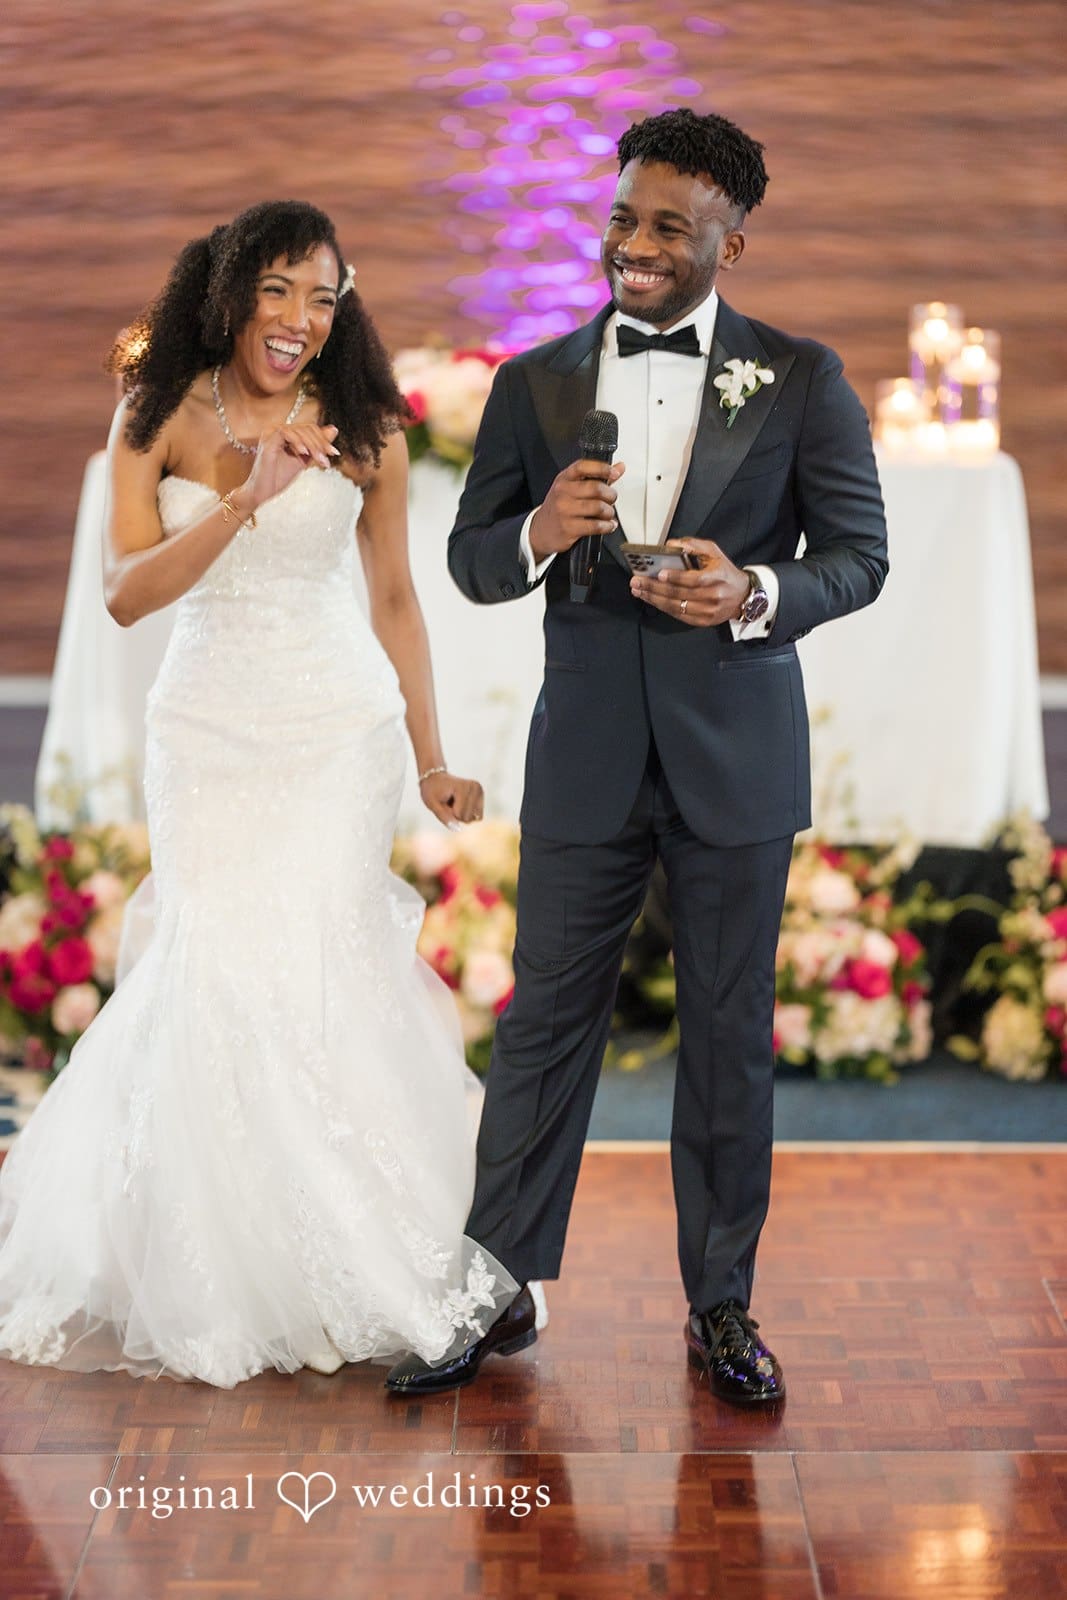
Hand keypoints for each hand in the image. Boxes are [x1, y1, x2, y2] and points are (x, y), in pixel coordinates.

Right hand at [240, 422, 340, 510]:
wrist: (262, 493)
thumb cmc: (279, 478)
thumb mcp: (304, 460)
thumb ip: (316, 446)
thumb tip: (334, 429)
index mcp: (286, 433)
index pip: (309, 429)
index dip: (323, 439)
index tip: (334, 454)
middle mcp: (278, 430)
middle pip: (306, 428)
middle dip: (320, 443)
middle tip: (328, 459)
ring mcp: (271, 433)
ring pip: (299, 430)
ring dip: (313, 446)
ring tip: (320, 461)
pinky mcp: (267, 440)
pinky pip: (286, 433)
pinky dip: (298, 442)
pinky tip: (304, 453)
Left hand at [419, 770, 483, 826]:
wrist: (435, 778)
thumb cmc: (432, 791)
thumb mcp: (432, 804)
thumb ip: (444, 817)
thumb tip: (458, 829)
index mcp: (463, 787)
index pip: (459, 815)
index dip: (448, 813)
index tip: (443, 800)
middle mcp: (475, 787)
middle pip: (467, 818)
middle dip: (456, 814)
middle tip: (449, 801)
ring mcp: (480, 791)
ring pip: (473, 818)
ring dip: (462, 814)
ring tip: (454, 802)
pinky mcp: (481, 796)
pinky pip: (477, 816)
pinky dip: (468, 813)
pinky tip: (461, 803)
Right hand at [528, 459, 625, 562]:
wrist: (540, 531)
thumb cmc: (559, 507)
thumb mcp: (572, 488)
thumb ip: (597, 477)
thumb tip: (619, 467)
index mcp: (564, 479)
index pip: (583, 466)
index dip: (602, 468)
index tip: (614, 473)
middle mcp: (563, 492)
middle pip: (595, 488)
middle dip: (610, 495)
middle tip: (611, 499)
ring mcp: (565, 510)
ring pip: (598, 507)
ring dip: (609, 512)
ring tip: (608, 514)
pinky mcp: (569, 528)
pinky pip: (595, 526)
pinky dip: (607, 526)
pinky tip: (608, 525)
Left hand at [629, 538, 749, 626]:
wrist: (742, 596)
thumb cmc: (725, 571)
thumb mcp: (714, 552)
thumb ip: (693, 546)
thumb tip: (671, 544)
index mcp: (717, 577)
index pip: (694, 579)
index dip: (676, 577)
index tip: (659, 573)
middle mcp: (713, 596)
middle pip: (679, 594)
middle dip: (654, 588)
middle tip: (637, 582)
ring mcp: (707, 611)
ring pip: (676, 606)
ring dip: (654, 599)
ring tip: (638, 591)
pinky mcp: (702, 621)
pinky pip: (679, 615)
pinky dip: (662, 607)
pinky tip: (651, 599)